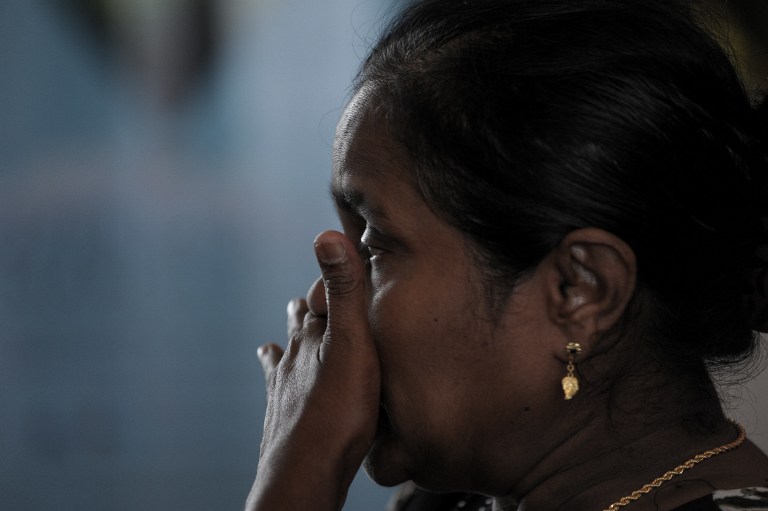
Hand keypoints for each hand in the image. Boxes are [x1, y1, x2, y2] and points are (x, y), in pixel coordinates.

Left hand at [246, 230, 380, 510]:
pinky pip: (278, 391)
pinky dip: (278, 382)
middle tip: (308, 296)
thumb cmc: (338, 409)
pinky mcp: (282, 416)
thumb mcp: (352, 342)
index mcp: (313, 335)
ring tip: (278, 339)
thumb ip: (344, 291)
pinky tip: (275, 387)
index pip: (320, 295)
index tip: (340, 261)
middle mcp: (293, 357)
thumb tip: (327, 233)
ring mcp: (284, 388)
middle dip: (306, 308)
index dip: (330, 279)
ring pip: (283, 356)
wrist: (306, 471)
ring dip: (287, 344)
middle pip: (298, 324)